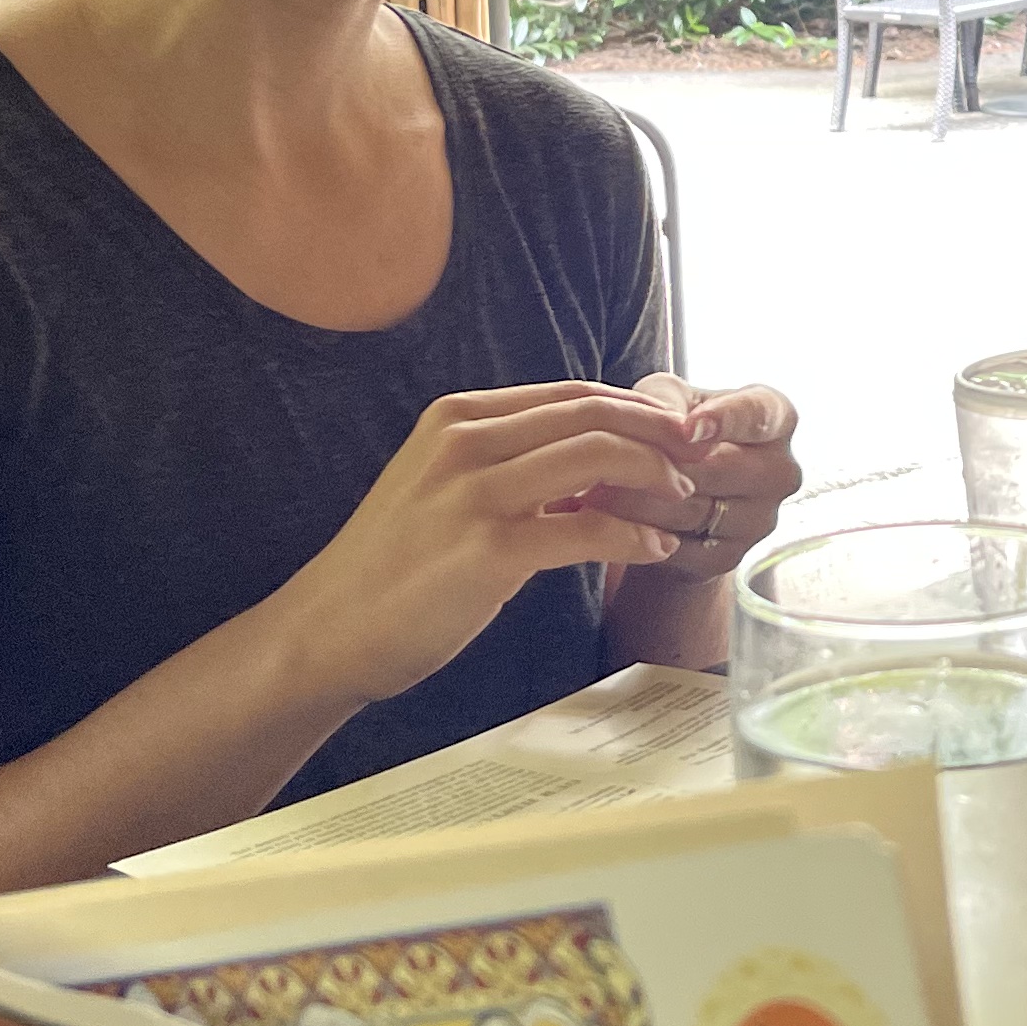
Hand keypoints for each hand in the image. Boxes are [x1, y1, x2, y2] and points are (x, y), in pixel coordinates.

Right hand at [275, 383, 708, 704]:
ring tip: (683, 498)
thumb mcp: (442, 489)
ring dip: (655, 475)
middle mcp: (466, 442)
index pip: (569, 394)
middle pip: (592, 414)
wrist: (327, 631)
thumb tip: (589, 467)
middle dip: (658, 430)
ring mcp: (475, 494)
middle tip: (699, 455)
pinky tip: (655, 547)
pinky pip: (586, 528)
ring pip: (597, 457)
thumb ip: (508, 467)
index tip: (675, 429)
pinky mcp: (489, 550)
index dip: (633, 407)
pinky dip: (632, 534)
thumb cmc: (391, 569)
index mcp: (456, 418)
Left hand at [580, 375, 802, 581]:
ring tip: (592, 486)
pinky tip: (608, 520)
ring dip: (638, 500)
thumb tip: (673, 427)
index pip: (758, 415)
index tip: (689, 429)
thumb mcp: (671, 399)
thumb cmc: (679, 428)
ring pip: (694, 509)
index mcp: (776, 416)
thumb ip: (669, 401)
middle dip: (659, 463)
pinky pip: (681, 546)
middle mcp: (781, 470)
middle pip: (719, 468)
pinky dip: (641, 533)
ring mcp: (761, 519)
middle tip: (602, 458)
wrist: (679, 493)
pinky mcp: (731, 558)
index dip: (724, 420)